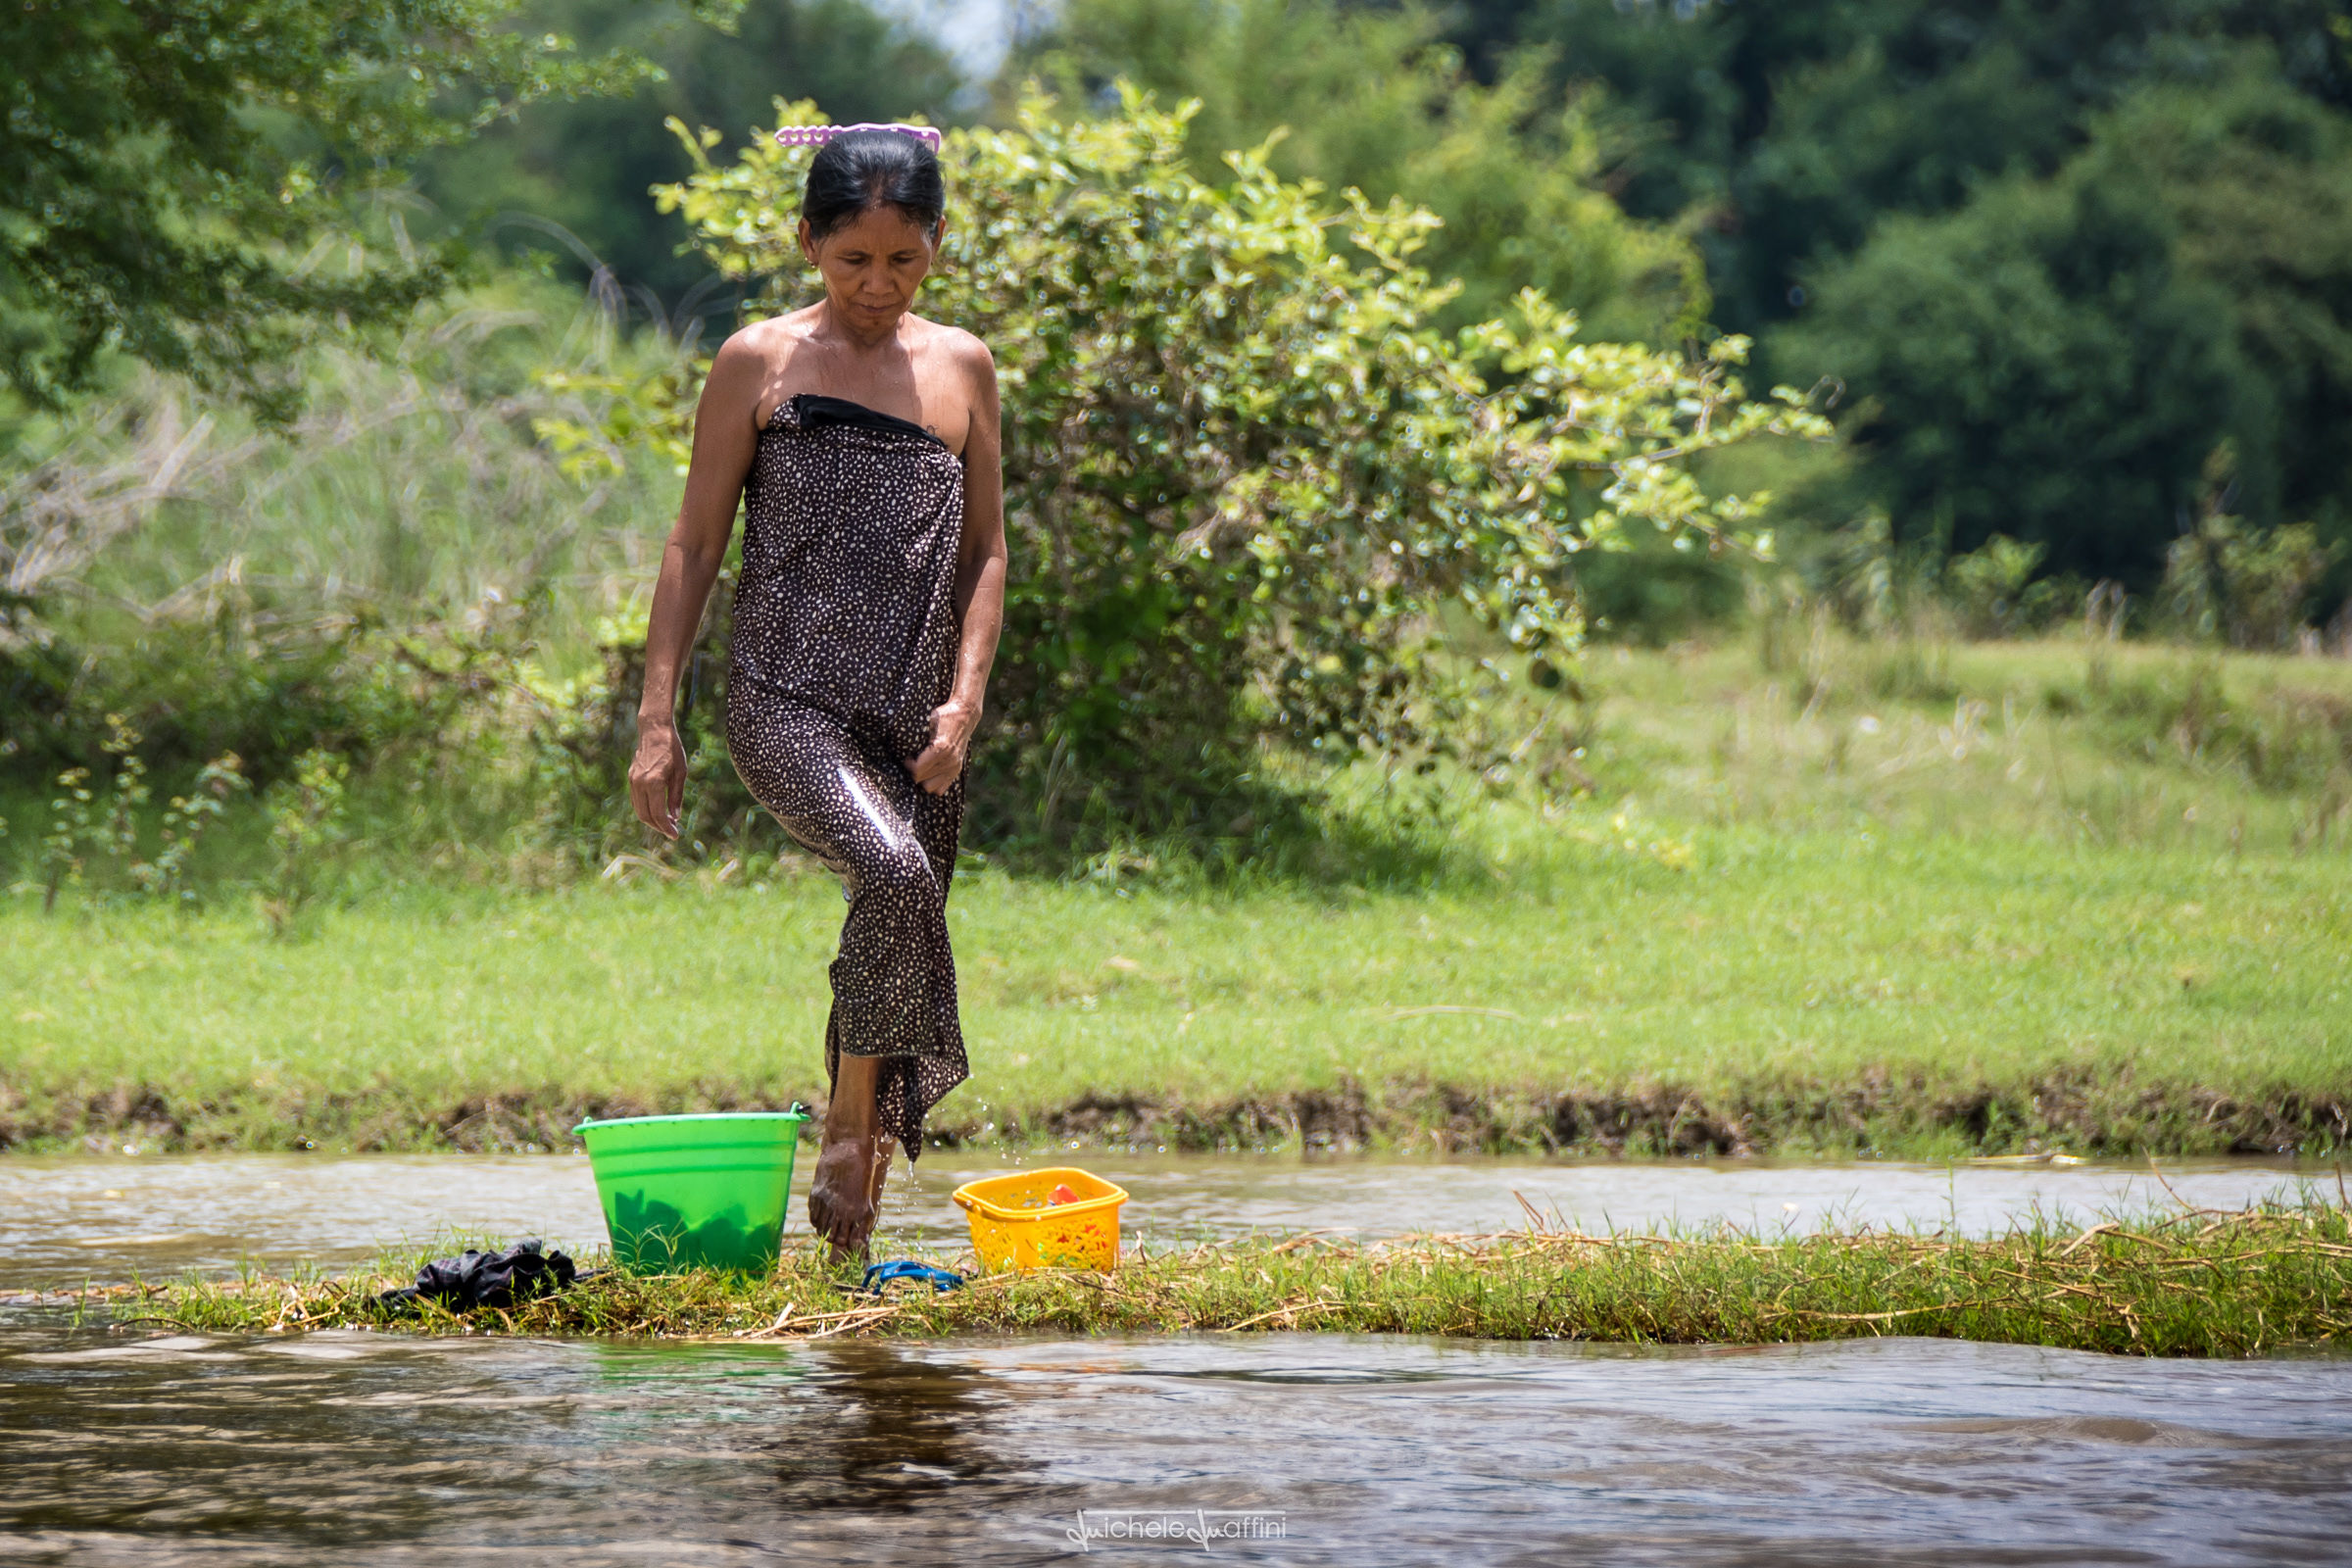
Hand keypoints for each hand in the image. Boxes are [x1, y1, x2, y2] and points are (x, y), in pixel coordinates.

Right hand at [628, 722, 687, 838]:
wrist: (654, 730)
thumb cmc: (672, 749)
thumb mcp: (680, 773)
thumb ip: (676, 797)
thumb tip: (675, 817)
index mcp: (654, 783)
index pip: (658, 814)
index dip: (667, 828)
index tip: (676, 835)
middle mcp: (640, 784)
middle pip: (645, 816)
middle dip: (658, 827)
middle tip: (672, 831)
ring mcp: (633, 781)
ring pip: (638, 810)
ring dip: (651, 820)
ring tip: (666, 822)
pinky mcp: (631, 778)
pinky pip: (636, 801)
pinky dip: (645, 809)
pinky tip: (657, 810)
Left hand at [907, 697, 978, 794]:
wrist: (965, 717)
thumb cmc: (944, 717)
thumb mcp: (928, 721)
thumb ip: (917, 735)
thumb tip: (899, 741)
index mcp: (941, 749)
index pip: (918, 770)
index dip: (908, 765)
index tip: (907, 757)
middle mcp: (949, 760)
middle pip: (922, 778)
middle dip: (913, 771)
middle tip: (911, 760)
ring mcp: (954, 767)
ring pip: (930, 787)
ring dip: (922, 778)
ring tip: (919, 767)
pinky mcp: (956, 770)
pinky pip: (941, 788)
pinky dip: (932, 783)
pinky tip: (928, 772)